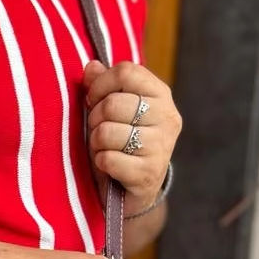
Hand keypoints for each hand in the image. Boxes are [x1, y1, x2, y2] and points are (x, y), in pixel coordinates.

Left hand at [84, 60, 181, 217]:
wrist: (131, 192)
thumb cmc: (118, 145)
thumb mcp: (110, 112)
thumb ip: (101, 87)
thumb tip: (90, 66)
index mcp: (160, 95)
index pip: (126, 71)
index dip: (100, 85)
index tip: (93, 101)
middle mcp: (167, 117)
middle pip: (113, 103)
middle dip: (95, 119)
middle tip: (98, 132)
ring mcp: (161, 146)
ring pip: (107, 132)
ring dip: (96, 144)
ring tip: (105, 149)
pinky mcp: (148, 173)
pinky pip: (108, 159)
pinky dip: (100, 163)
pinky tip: (110, 167)